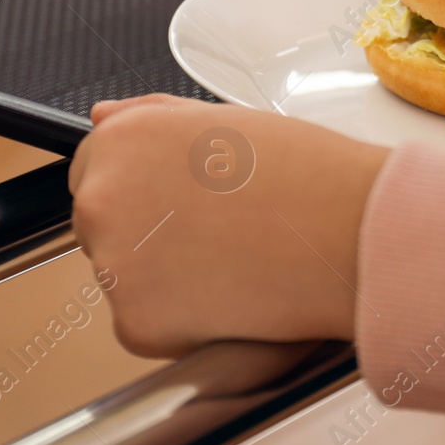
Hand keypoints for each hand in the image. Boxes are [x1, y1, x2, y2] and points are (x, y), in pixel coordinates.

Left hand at [69, 94, 388, 355]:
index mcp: (120, 141)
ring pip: (124, 279)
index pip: (93, 170)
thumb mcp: (223, 120)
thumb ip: (153, 118)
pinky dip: (182, 324)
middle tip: (216, 233)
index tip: (180, 202)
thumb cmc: (305, 174)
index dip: (144, 189)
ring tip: (232, 260)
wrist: (351, 231)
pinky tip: (231, 296)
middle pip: (101, 226)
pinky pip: (145, 328)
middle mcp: (102, 198)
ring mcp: (114, 265)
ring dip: (164, 279)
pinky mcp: (136, 323)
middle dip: (148, 235)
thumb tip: (104, 116)